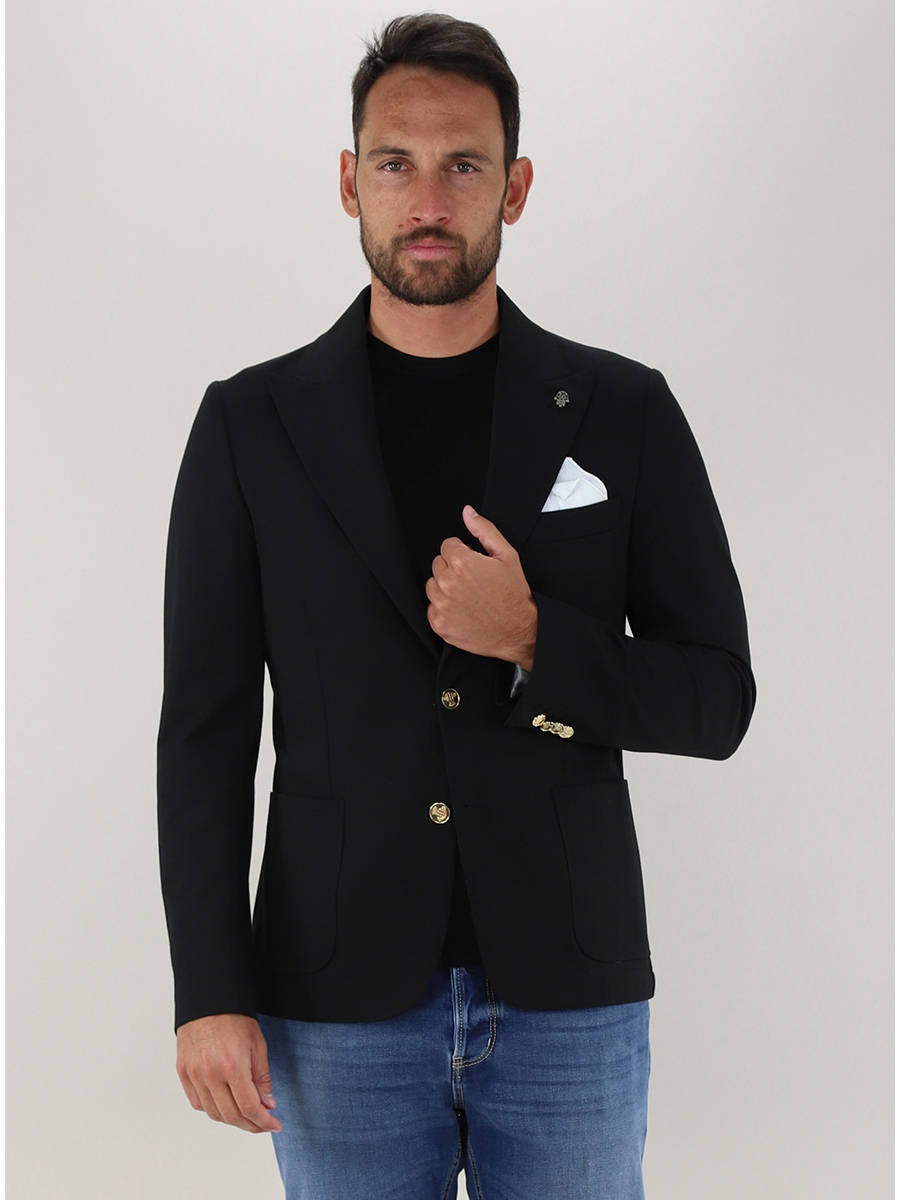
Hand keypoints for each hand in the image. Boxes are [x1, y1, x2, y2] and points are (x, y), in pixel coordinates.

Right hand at [176, 1013, 281, 1133]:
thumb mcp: (258, 1045)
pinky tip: (225, 1104)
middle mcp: (210, 1074)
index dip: (264, 1121)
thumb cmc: (235, 1018)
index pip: (249, 1107)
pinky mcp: (183, 1072)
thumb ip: (262, 1078)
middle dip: (251, 1125)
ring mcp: (194, 1075)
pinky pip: (197, 1103)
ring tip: (246, 1115)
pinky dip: (212, 1109)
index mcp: (232, 1066)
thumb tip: (267, 1104)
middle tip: (263, 1124)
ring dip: (232, 1119)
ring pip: (213, 1113)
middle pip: (231, 1116)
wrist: (209, 1000)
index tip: (273, 1125)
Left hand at [426, 505, 536, 668]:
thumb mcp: (507, 556)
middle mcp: (447, 583)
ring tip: (468, 596)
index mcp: (461, 562)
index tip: (475, 565)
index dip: (463, 553)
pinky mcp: (439, 624)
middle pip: (438, 564)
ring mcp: (442, 605)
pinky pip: (431, 608)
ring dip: (445, 588)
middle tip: (474, 581)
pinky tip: (463, 610)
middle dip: (453, 569)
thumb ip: (484, 530)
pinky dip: (444, 608)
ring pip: (432, 585)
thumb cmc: (514, 595)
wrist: (518, 632)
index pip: (447, 546)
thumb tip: (468, 513)